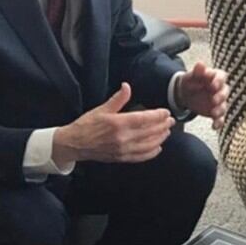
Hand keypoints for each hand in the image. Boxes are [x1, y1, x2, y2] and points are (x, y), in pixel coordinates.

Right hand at [52, 83, 174, 164]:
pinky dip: (151, 153)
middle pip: (149, 132)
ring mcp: (123, 149)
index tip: (165, 112)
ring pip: (148, 145)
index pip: (144, 119)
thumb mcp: (101, 109)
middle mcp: (122, 138)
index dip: (157, 115)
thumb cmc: (86, 125)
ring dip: (160, 138)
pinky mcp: (121, 158)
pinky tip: (158, 148)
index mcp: (118, 123)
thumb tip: (127, 86)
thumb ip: (118, 99)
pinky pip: (141, 157)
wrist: (74, 143)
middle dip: (162, 126)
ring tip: (167, 132)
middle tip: (171, 121)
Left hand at [175, 62, 228, 129]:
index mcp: (215, 77)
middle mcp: (220, 89)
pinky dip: (219, 122)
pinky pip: (220, 118)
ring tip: (214, 113)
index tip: (213, 85)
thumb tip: (200, 64)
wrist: (185, 94)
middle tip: (214, 100)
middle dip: (220, 96)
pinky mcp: (216, 112)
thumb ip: (197, 71)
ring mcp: (219, 101)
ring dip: (220, 110)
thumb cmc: (191, 81)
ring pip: (223, 106)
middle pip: (224, 92)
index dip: (218, 81)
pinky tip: (214, 127)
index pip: (221, 77)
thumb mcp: (191, 75)